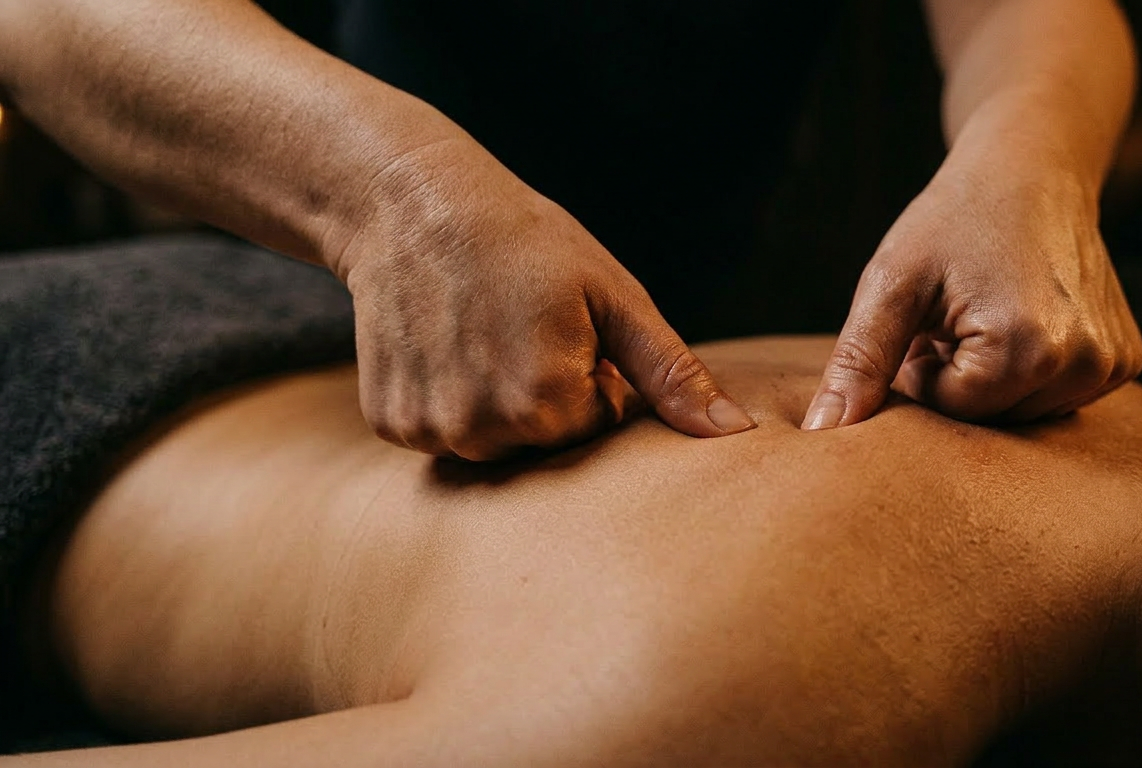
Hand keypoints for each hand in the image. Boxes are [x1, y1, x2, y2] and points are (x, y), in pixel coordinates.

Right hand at [334, 139, 754, 459]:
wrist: (411, 203)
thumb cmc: (528, 241)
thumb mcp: (614, 298)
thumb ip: (673, 374)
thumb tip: (736, 435)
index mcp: (546, 404)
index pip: (602, 425)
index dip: (596, 374)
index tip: (569, 325)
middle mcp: (481, 431)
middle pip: (548, 444)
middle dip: (552, 396)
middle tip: (528, 326)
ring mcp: (428, 430)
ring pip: (497, 444)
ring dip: (502, 404)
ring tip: (486, 334)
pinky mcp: (390, 424)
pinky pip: (444, 434)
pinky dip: (452, 400)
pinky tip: (447, 347)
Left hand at [804, 162, 1141, 428]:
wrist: (1033, 166)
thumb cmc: (953, 219)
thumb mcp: (892, 284)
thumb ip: (858, 362)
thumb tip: (823, 431)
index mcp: (1028, 351)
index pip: (947, 412)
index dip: (920, 368)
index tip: (927, 319)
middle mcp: (1084, 365)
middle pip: (988, 422)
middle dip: (956, 378)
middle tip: (954, 315)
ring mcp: (1112, 365)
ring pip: (1021, 414)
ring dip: (990, 377)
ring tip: (986, 313)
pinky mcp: (1125, 360)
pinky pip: (1056, 396)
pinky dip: (1028, 371)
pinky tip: (1023, 318)